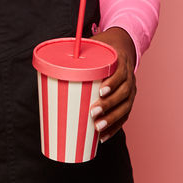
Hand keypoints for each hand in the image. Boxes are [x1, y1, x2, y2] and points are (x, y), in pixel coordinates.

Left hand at [89, 26, 136, 142]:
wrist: (121, 50)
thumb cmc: (102, 50)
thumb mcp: (93, 46)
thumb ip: (78, 53)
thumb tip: (51, 61)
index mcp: (121, 62)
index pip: (121, 73)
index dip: (112, 82)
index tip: (100, 91)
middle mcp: (129, 77)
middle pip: (124, 93)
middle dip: (109, 105)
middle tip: (93, 112)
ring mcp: (131, 91)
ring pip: (125, 107)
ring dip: (112, 119)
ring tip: (98, 128)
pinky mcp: (127, 101)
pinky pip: (124, 116)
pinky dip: (114, 127)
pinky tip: (103, 137)